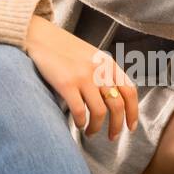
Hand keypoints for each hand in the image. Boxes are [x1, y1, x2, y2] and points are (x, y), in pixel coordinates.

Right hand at [25, 17, 138, 139]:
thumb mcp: (91, 56)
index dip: (133, 112)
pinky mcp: (66, 83)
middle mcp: (99, 70)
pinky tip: (78, 124)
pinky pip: (80, 111)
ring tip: (90, 132)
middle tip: (111, 137)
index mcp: (108, 63)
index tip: (130, 126)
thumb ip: (103, 72)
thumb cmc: (64, 48)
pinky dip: (81, 122)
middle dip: (116, 126)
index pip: (130, 91)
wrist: (40, 36)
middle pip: (117, 105)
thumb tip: (114, 98)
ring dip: (96, 128)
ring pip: (100, 112)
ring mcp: (83, 77)